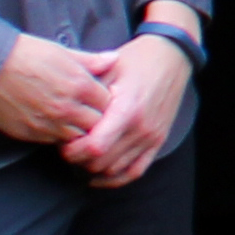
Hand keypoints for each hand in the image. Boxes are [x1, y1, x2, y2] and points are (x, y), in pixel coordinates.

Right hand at [0, 32, 110, 146]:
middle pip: (96, 124)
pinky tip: (54, 122)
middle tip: (89, 111)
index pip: (108, 103)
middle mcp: (67, 108)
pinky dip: (58, 135)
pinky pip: (54, 141)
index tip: (100, 97)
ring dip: (78, 130)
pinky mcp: (31, 134)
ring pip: (77, 137)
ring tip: (71, 118)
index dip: (106, 101)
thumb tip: (114, 59)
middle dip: (96, 119)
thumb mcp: (62, 52)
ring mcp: (48, 124)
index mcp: (79, 85)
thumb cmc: (26, 54)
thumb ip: (91, 61)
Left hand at [67, 30, 191, 183]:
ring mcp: (151, 137)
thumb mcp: (108, 68)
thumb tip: (64, 115)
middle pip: (101, 162)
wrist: (171, 56)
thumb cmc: (136, 60)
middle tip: (68, 147)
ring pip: (114, 170)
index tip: (63, 141)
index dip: (74, 150)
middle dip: (78, 159)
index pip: (95, 146)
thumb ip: (87, 94)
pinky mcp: (158, 141)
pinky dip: (114, 178)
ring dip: (93, 168)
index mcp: (127, 108)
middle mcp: (141, 128)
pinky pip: (135, 171)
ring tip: (81, 156)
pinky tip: (98, 175)